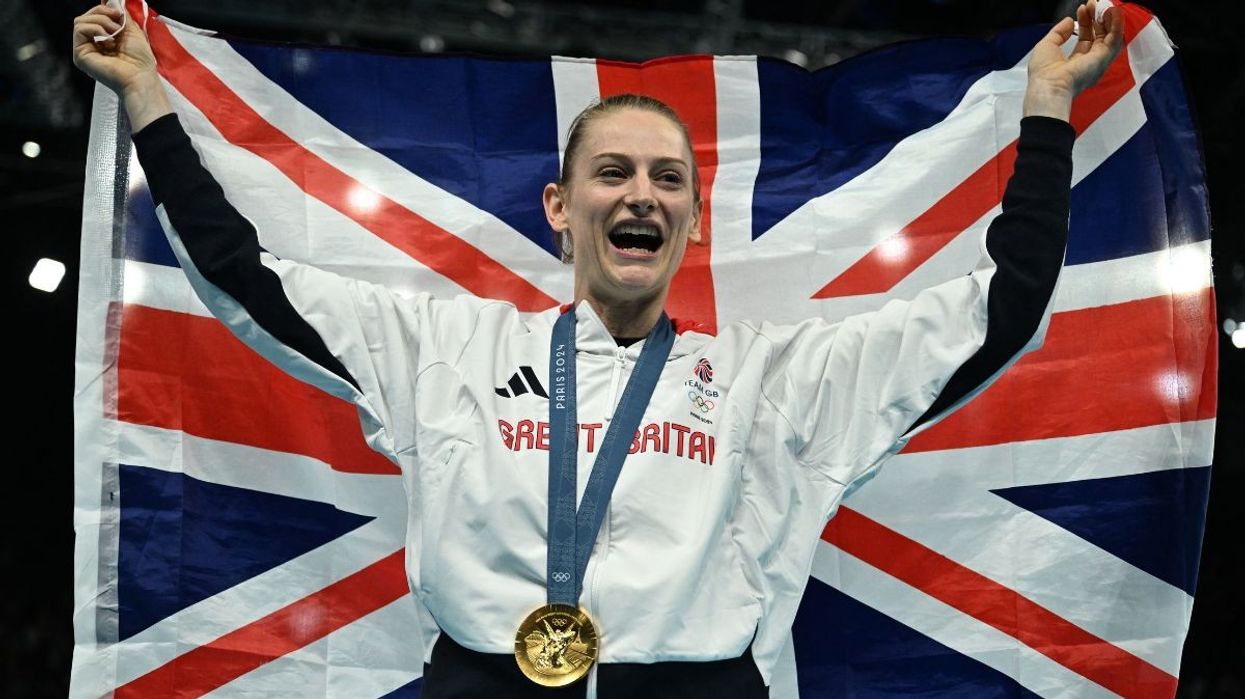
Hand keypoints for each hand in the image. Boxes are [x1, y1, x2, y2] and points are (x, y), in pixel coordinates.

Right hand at [73, 1, 170, 129]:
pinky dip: (96, 28)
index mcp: (103, 39)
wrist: (139, 77)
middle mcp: (92, 44)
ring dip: (101, 21)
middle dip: (103, 12)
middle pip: (86, 16)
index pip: (95, 17)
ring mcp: (84, 49)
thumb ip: (121, 15)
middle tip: (118, 19)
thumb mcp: (132, 30)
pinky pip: (80, 29)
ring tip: (116, 32)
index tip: (114, 6)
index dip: (102, 8)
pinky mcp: (80, 54)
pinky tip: (108, 39)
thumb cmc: (140, 59)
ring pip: (81, 20)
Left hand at [1024, 0, 1124, 119]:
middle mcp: (1089, 63)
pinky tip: (1113, 12)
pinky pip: (1115, 38)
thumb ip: (1059, 32)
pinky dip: (1116, 24)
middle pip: (1098, 36)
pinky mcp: (1104, 58)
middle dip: (1096, 18)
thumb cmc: (1043, 72)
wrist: (1049, 86)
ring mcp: (1098, 61)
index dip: (1085, 23)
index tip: (1081, 9)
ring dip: (1107, 19)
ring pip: (1109, 36)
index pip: (1085, 38)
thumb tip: (1069, 21)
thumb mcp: (1047, 46)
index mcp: (1075, 62)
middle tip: (1093, 3)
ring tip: (1102, 4)